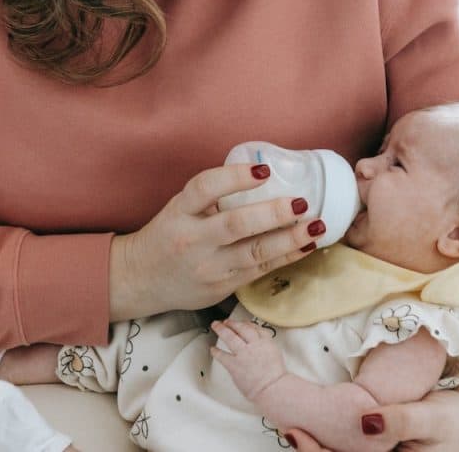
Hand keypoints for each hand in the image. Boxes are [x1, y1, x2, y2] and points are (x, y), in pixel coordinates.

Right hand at [109, 163, 323, 318]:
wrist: (142, 279)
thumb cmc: (169, 235)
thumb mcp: (180, 208)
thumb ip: (212, 196)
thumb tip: (264, 174)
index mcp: (180, 212)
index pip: (205, 188)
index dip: (235, 177)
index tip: (263, 170)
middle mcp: (193, 240)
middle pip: (236, 225)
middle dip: (273, 214)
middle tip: (302, 202)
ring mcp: (209, 267)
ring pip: (254, 253)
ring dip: (290, 239)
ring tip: (316, 226)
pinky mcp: (222, 287)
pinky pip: (260, 270)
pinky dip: (287, 257)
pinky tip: (308, 245)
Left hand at [210, 319, 286, 400]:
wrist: (273, 388)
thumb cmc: (276, 377)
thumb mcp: (275, 355)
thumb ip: (266, 347)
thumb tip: (258, 346)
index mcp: (266, 342)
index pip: (255, 328)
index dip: (247, 324)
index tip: (243, 323)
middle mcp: (254, 345)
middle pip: (242, 328)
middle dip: (233, 323)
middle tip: (226, 321)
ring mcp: (243, 354)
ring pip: (230, 337)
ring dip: (222, 330)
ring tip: (216, 326)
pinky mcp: (234, 365)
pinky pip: (222, 356)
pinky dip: (216, 352)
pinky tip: (213, 349)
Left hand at [283, 374, 458, 451]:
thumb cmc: (456, 416)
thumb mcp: (432, 416)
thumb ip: (400, 420)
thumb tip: (365, 421)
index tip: (296, 436)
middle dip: (313, 451)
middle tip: (289, 430)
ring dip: (319, 446)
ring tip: (293, 429)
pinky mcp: (378, 449)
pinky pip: (350, 447)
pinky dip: (330, 439)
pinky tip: (312, 427)